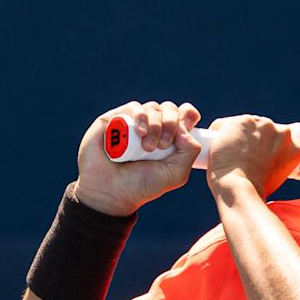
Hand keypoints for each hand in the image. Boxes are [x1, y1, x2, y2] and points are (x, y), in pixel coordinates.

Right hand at [75, 100, 202, 215]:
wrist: (109, 191)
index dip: (188, 115)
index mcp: (170, 139)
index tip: (187, 127)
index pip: (185, 115)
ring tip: (148, 147)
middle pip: (170, 109)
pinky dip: (141, 117)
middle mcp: (153, 128)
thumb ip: (190, 152)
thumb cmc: (141, 185)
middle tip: (163, 145)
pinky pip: (135, 107)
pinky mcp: (116, 119)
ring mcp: (135, 123)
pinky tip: (139, 134)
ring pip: (154, 108)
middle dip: (171, 123)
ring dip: (156, 125)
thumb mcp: (175, 174)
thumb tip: (186, 128)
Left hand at [205, 115, 299, 198]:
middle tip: (244, 156)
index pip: (297, 131)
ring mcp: (261, 124)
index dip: (283, 136)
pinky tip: (217, 149)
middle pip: (266, 127)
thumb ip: (274, 159)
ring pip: (245, 125)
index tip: (271, 144)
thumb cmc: (254, 191)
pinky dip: (219, 134)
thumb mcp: (276, 176)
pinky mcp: (240, 121)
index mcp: (295, 148)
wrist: (240, 190)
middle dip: (255, 137)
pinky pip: (224, 124)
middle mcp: (281, 132)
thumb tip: (259, 154)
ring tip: (230, 156)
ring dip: (238, 135)